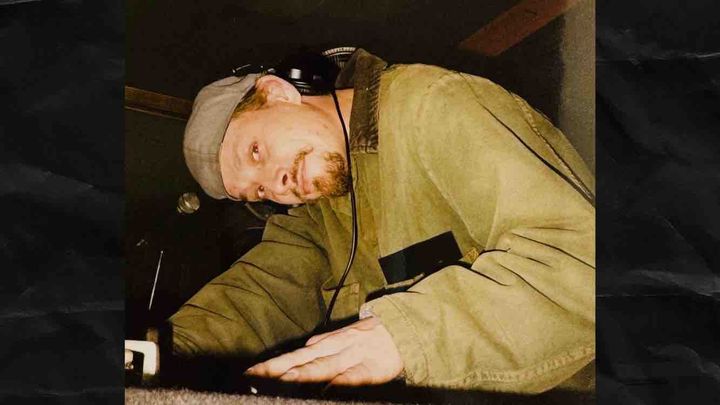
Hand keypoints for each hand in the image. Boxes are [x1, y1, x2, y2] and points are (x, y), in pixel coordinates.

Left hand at [245, 317, 402, 385]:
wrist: (404, 331)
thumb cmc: (371, 338)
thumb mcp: (344, 338)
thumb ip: (324, 345)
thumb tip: (304, 349)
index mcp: (327, 344)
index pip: (294, 355)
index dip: (272, 364)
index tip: (250, 372)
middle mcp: (334, 349)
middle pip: (301, 360)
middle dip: (277, 369)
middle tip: (254, 375)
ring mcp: (352, 357)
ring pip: (323, 366)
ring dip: (302, 373)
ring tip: (282, 378)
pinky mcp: (371, 369)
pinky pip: (353, 377)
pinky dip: (339, 381)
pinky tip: (327, 388)